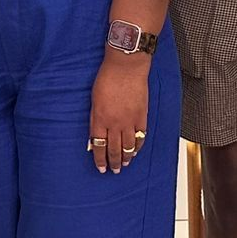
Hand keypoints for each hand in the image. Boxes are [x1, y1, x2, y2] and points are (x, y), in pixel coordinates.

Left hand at [88, 51, 150, 173]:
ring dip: (126, 158)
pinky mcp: (142, 117)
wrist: (126, 67)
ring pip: (128, 147)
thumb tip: (95, 135)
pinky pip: (141, 137)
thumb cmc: (107, 78)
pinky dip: (138, 146)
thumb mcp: (94, 99)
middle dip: (113, 162)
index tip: (101, 168)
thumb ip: (95, 119)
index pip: (99, 145)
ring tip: (125, 165)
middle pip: (114, 149)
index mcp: (100, 118)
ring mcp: (130, 121)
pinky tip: (136, 151)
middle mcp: (115, 123)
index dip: (99, 159)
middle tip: (114, 170)